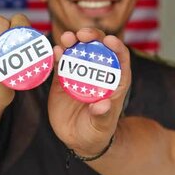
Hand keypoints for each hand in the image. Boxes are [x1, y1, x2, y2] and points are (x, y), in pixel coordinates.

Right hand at [48, 28, 131, 154]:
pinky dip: (57, 55)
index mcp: (114, 81)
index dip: (116, 47)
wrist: (78, 139)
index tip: (109, 40)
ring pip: (77, 51)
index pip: (120, 58)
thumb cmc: (97, 132)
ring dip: (72, 41)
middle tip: (83, 35)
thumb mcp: (101, 126)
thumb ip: (102, 116)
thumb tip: (103, 105)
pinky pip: (60, 64)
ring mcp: (79, 74)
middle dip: (92, 37)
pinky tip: (54, 51)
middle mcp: (97, 73)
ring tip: (66, 38)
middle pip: (98, 48)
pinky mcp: (62, 79)